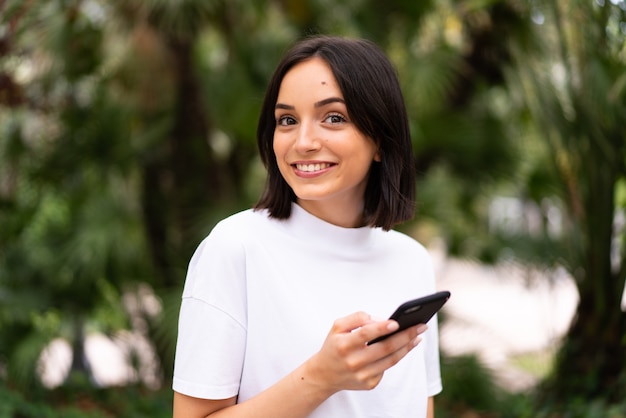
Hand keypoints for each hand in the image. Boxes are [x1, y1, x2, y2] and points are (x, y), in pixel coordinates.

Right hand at [302, 311, 426, 394]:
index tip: (396, 322)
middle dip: (406, 336)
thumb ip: (356, 318)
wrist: (324, 374)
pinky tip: (405, 347)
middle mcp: (353, 361)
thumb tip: (379, 320)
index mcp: (344, 345)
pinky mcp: (369, 384)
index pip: (365, 334)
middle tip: (420, 326)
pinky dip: (397, 356)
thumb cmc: (335, 345)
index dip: (381, 328)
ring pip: (391, 360)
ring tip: (418, 336)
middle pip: (384, 348)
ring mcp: (362, 375)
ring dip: (407, 347)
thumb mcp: (338, 326)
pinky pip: (386, 368)